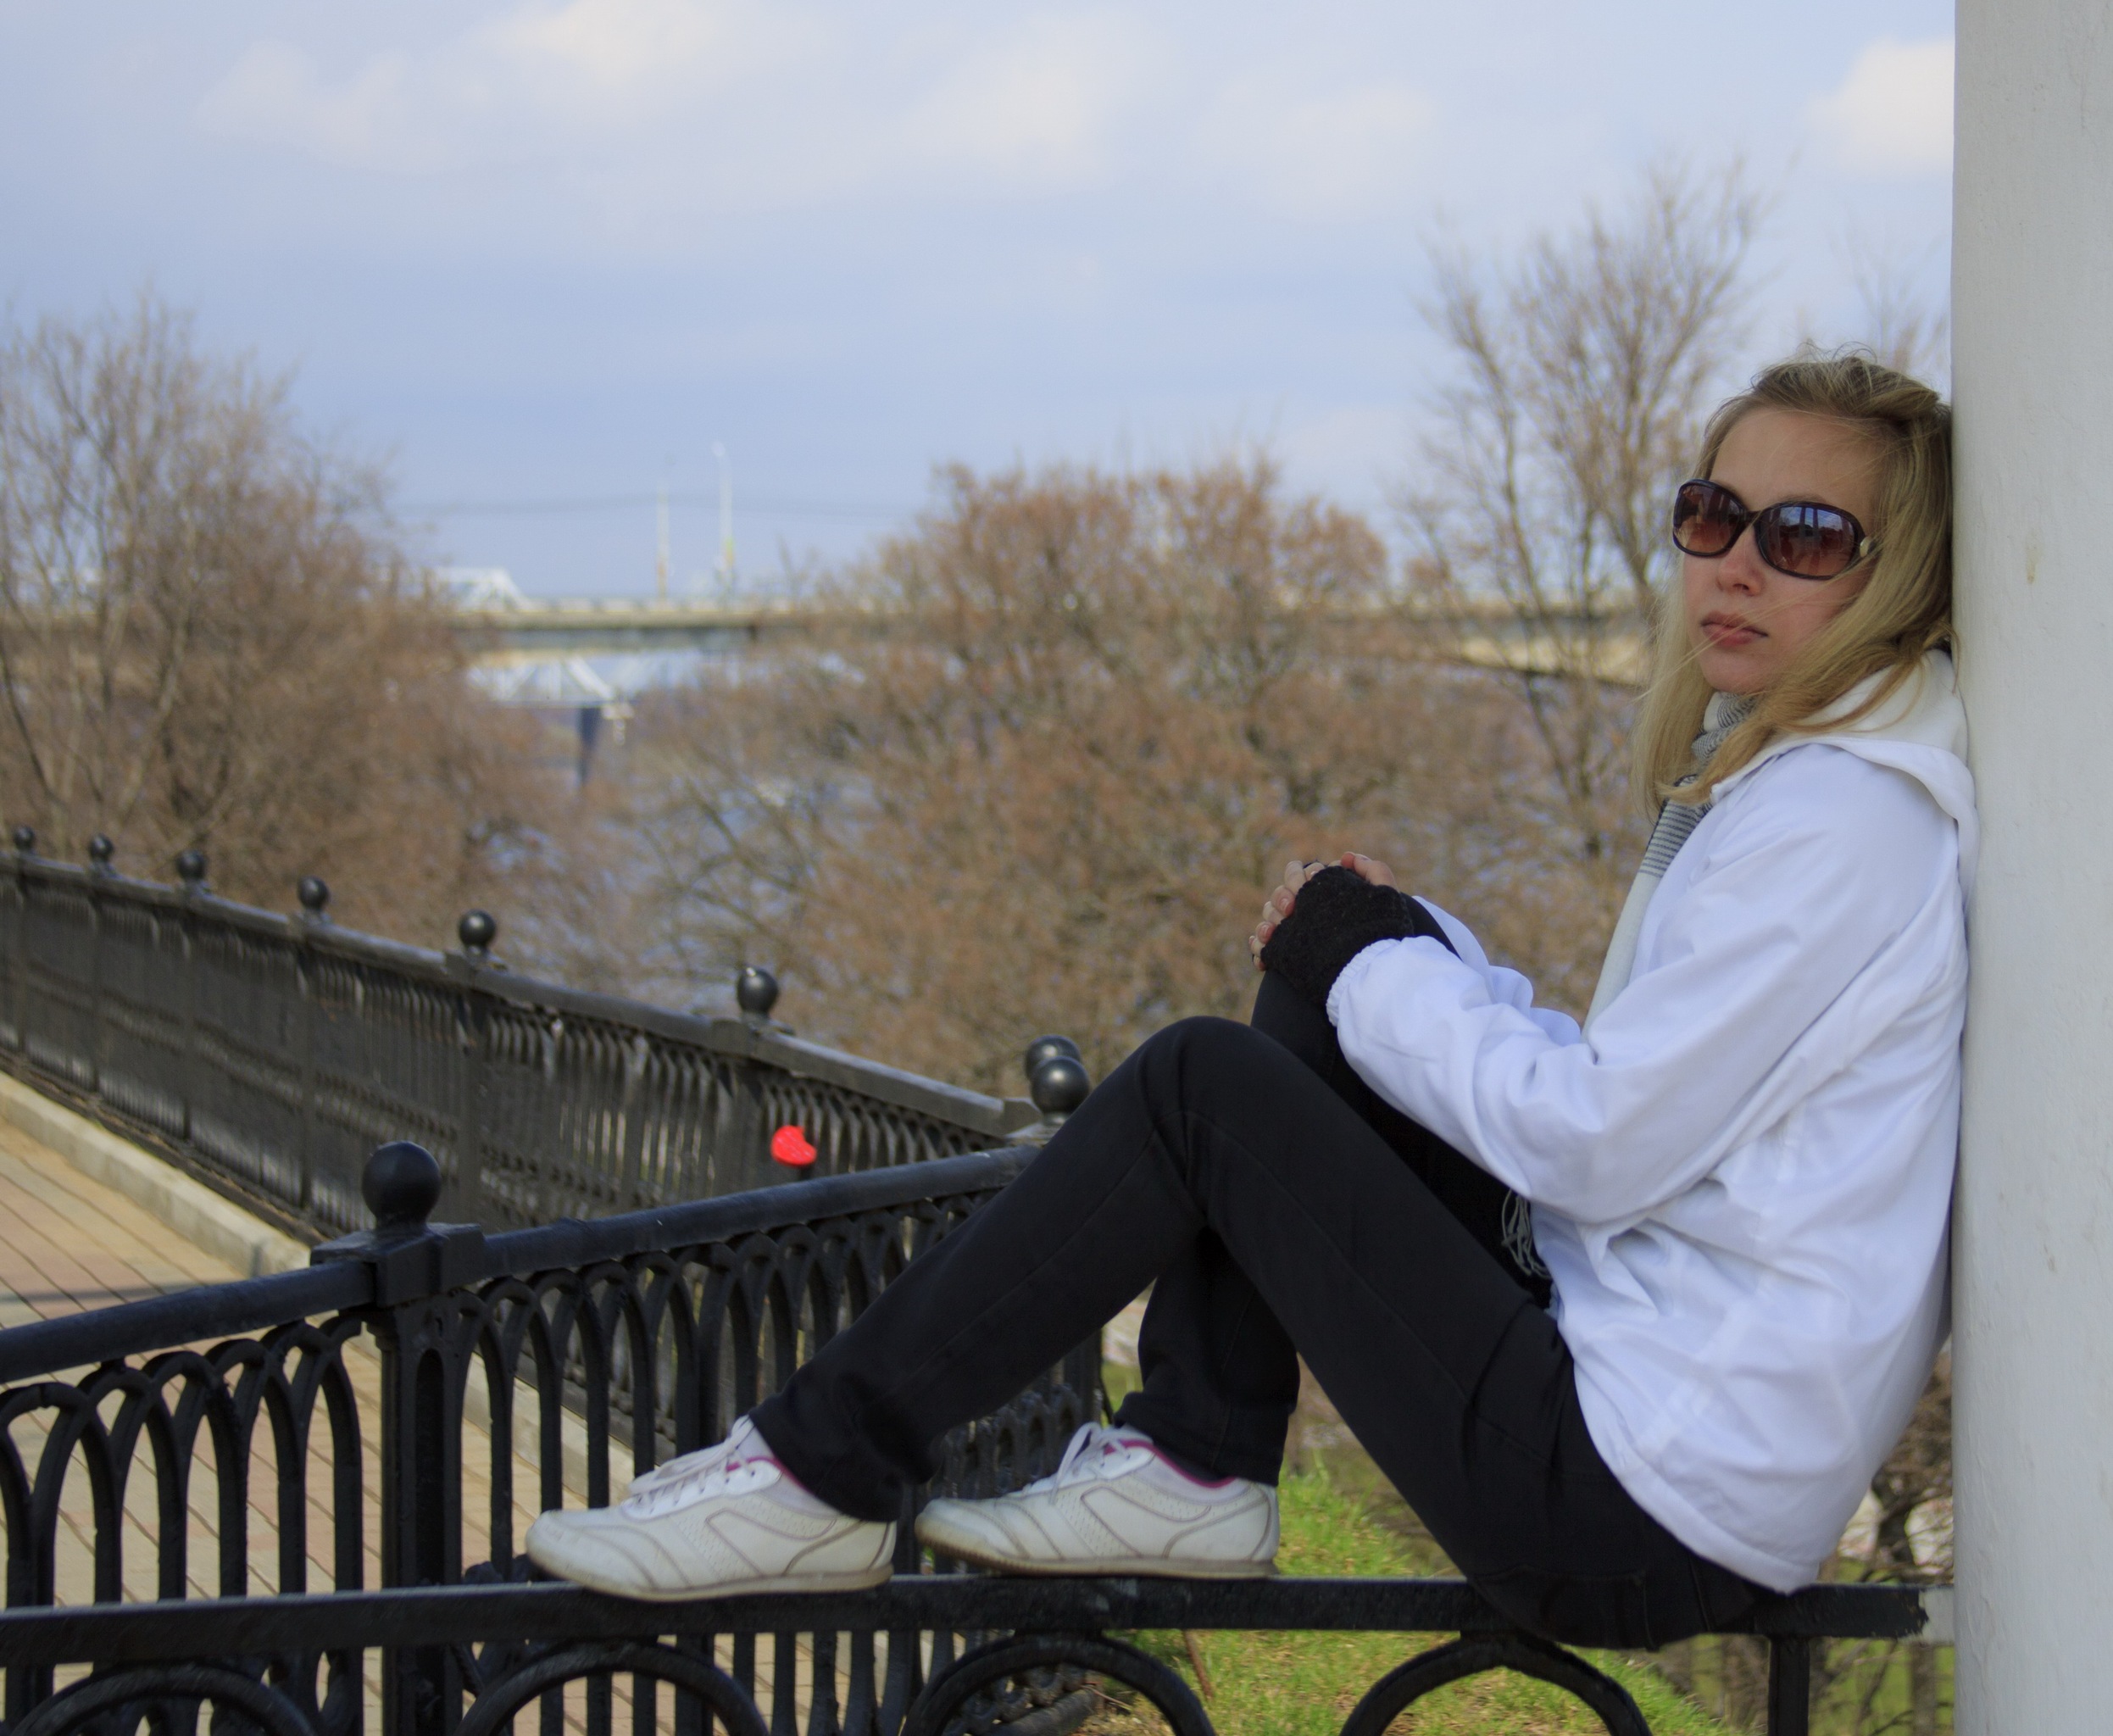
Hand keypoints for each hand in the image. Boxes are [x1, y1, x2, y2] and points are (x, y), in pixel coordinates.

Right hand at [1249, 853, 1399, 968]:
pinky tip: (1265, 957)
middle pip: (1279, 894)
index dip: (1298, 876)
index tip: (1308, 885)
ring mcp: (1294, 933)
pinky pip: (1261, 946)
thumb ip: (1374, 872)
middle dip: (1281, 897)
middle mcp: (1307, 911)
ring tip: (1273, 933)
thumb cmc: (1377, 938)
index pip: (1298, 873)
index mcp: (1323, 894)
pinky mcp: (1285, 954)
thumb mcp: (1384, 902)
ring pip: (1268, 917)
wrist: (1369, 978)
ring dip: (1267, 922)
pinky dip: (1258, 947)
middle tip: (1292, 908)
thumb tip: (1348, 857)